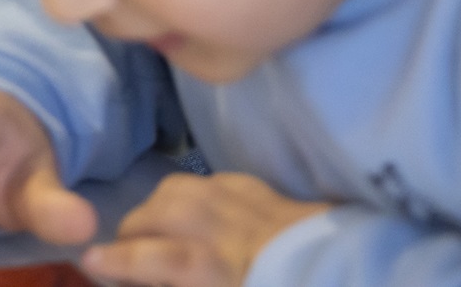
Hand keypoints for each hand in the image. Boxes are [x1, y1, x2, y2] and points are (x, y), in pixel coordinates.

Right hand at [79, 172, 328, 286]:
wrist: (369, 277)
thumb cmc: (295, 285)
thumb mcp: (230, 285)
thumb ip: (191, 276)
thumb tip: (156, 277)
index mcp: (225, 270)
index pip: (161, 259)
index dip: (124, 261)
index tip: (91, 261)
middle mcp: (237, 232)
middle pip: (167, 211)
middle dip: (135, 228)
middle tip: (122, 251)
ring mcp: (260, 209)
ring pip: (189, 189)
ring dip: (161, 207)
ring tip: (153, 229)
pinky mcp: (280, 201)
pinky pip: (225, 183)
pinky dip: (201, 196)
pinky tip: (201, 212)